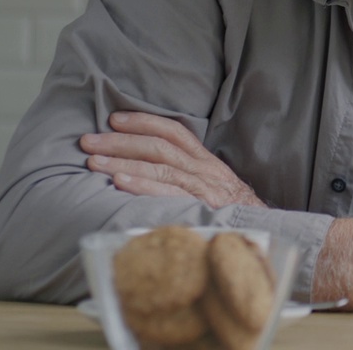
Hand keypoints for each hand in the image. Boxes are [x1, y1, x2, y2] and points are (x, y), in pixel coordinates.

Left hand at [80, 111, 266, 208]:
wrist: (264, 234)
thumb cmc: (229, 214)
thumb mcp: (213, 188)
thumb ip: (187, 176)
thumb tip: (148, 168)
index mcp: (206, 162)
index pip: (174, 132)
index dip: (144, 122)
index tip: (114, 119)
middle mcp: (205, 171)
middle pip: (160, 146)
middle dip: (121, 141)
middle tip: (88, 141)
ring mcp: (204, 189)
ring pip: (160, 166)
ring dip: (122, 160)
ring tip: (93, 162)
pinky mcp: (202, 208)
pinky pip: (169, 192)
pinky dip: (142, 184)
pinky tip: (118, 181)